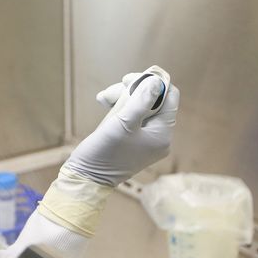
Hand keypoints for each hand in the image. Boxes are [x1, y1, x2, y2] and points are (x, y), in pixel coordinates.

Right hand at [65, 73, 179, 186]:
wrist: (87, 176)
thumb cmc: (104, 152)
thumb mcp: (123, 123)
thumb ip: (142, 101)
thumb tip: (157, 81)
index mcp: (162, 134)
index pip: (170, 98)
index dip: (153, 84)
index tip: (129, 80)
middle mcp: (159, 136)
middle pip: (154, 101)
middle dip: (132, 92)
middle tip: (111, 92)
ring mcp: (146, 139)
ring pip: (140, 106)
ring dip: (123, 98)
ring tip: (104, 99)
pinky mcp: (134, 139)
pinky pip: (132, 116)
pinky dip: (120, 108)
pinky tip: (105, 104)